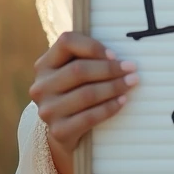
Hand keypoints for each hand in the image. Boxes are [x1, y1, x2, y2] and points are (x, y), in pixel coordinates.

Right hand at [29, 31, 139, 156]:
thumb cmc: (76, 91)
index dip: (92, 46)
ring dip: (114, 87)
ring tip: (131, 83)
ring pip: (86, 94)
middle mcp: (41, 86)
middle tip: (132, 69)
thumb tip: (118, 56)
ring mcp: (48, 110)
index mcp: (44, 64)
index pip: (66, 42)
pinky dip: (109, 108)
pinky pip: (89, 117)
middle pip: (79, 70)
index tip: (115, 54)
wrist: (64, 131)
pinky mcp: (58, 131)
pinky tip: (122, 101)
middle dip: (109, 69)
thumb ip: (87, 58)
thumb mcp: (74, 72)